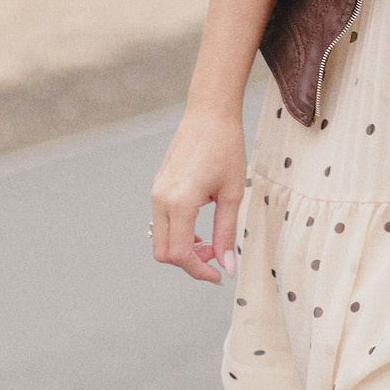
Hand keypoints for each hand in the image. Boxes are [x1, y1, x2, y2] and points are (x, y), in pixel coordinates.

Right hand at [150, 107, 247, 282]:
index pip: (181, 254)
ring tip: (212, 239)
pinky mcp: (158, 188)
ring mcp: (156, 193)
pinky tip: (201, 225)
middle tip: (217, 255)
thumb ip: (227, 233)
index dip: (200, 270)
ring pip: (161, 239)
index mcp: (180, 202)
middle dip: (190, 262)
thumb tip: (227, 266)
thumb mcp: (233, 193)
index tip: (219, 276)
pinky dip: (179, 233)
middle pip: (164, 253)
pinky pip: (162, 222)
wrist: (209, 114)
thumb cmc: (226, 148)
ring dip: (184, 248)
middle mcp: (161, 200)